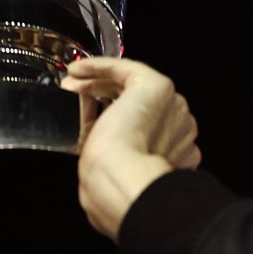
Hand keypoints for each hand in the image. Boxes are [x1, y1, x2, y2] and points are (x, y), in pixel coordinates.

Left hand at [61, 57, 200, 241]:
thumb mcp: (119, 176)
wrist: (121, 181)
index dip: (116, 119)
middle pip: (141, 103)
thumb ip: (119, 166)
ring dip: (98, 83)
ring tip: (72, 85)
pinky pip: (124, 70)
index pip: (149, 126)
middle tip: (76, 98)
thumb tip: (98, 172)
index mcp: (177, 151)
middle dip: (105, 98)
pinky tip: (78, 69)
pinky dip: (99, 66)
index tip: (89, 122)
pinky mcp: (156, 86)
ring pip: (131, 86)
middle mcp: (180, 125)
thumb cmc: (117, 187)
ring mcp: (171, 105)